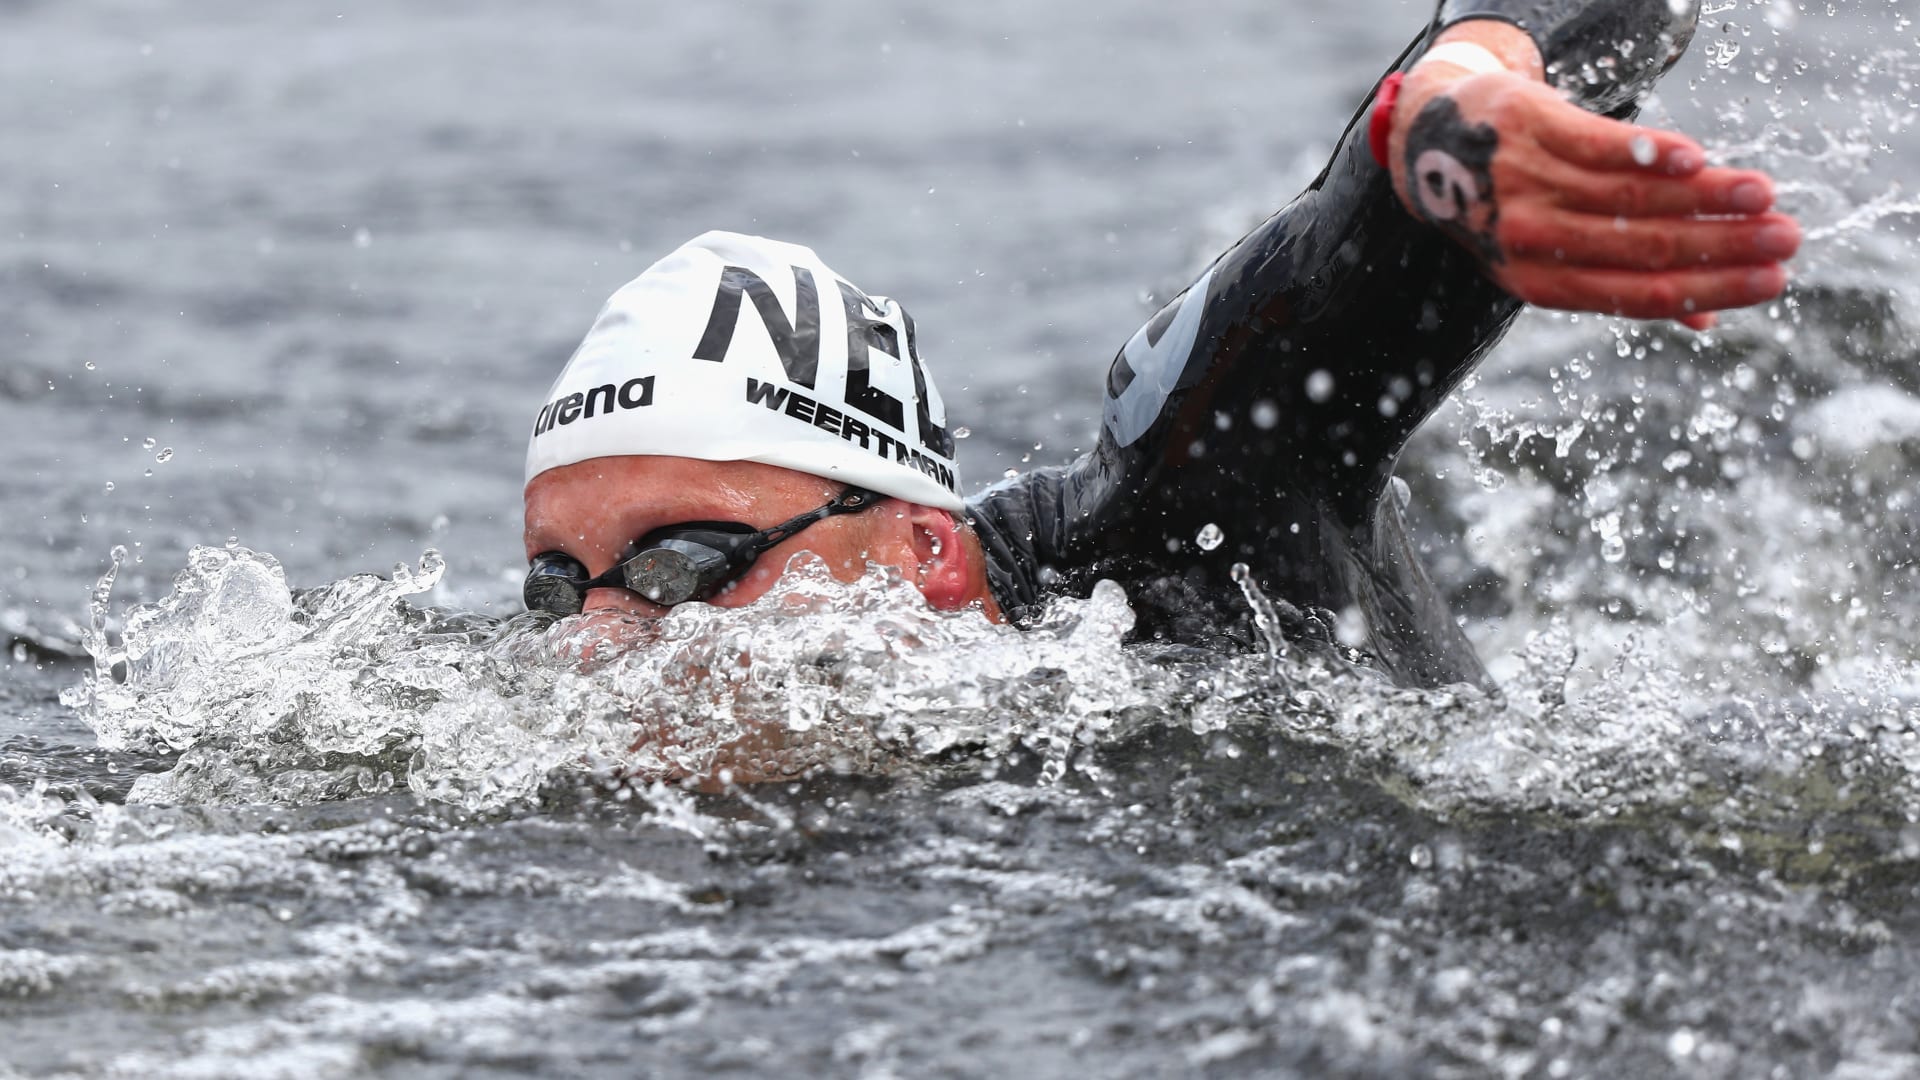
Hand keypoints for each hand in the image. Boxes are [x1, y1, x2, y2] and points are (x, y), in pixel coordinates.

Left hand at [1386, 34, 1798, 331]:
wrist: (1430, 142)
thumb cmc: (1508, 207)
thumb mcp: (1547, 256)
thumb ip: (1625, 280)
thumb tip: (1708, 322)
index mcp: (1539, 282)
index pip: (1639, 294)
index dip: (1709, 290)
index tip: (1772, 282)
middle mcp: (1530, 240)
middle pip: (1642, 247)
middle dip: (1723, 246)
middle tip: (1787, 239)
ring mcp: (1526, 183)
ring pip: (1629, 196)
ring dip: (1705, 197)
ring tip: (1764, 195)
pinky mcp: (1529, 129)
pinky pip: (1597, 145)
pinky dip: (1650, 153)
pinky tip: (1697, 160)